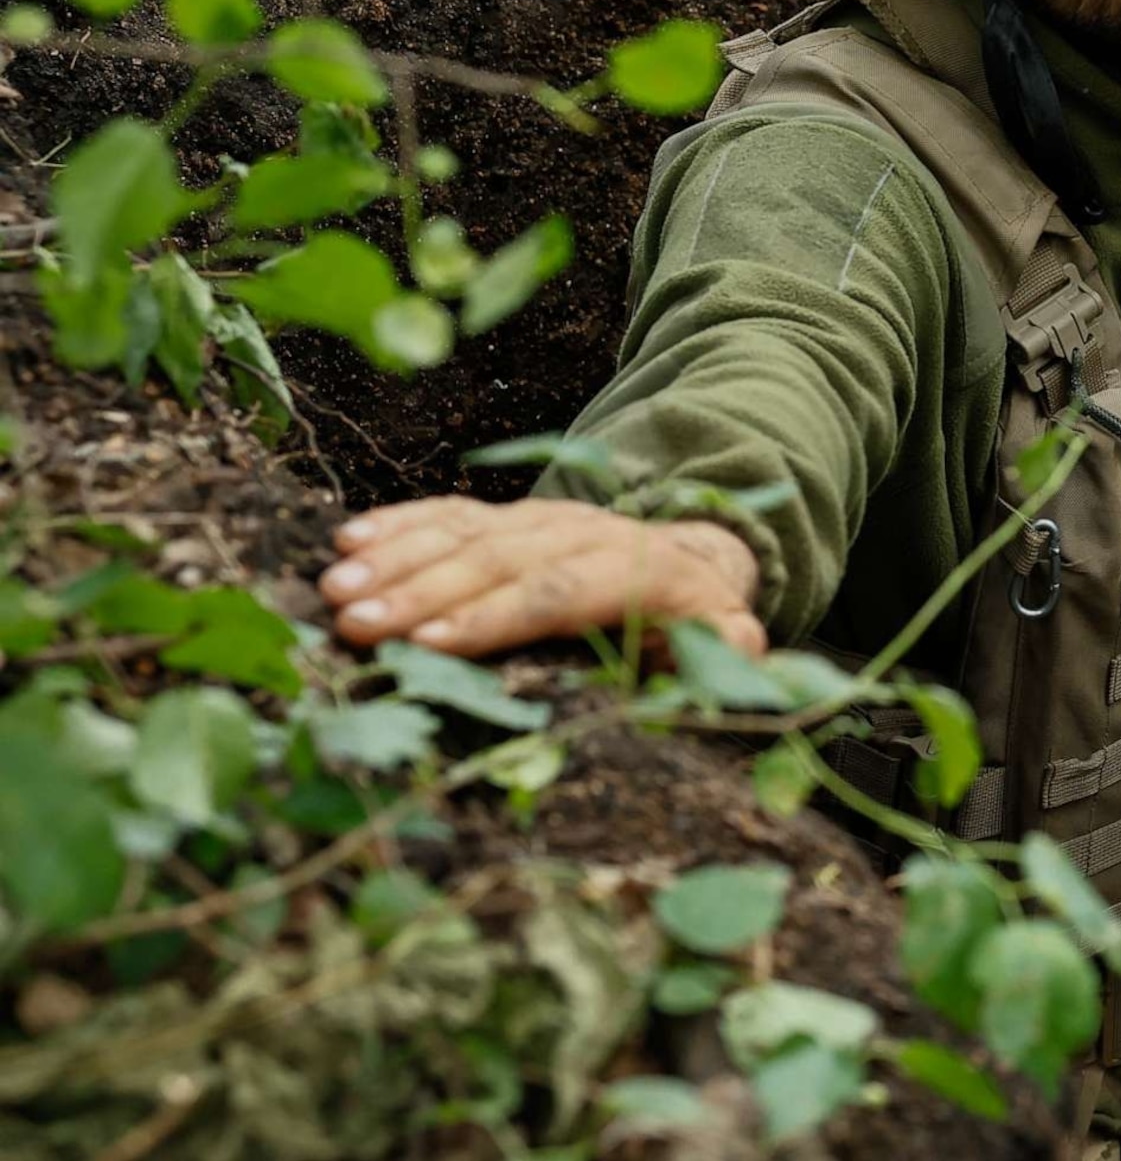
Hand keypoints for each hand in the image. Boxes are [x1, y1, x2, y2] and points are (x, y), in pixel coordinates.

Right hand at [318, 497, 767, 658]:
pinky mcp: (512, 515)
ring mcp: (546, 519)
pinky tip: (348, 541)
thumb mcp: (728, 639)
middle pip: (500, 559)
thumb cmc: (697, 628)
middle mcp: (589, 535)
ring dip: (397, 558)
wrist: (693, 559)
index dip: (498, 614)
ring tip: (334, 589)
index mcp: (645, 573)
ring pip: (467, 532)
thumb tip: (746, 645)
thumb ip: (733, 647)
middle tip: (354, 622)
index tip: (433, 643)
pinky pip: (453, 514)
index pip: (562, 591)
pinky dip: (401, 524)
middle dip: (423, 591)